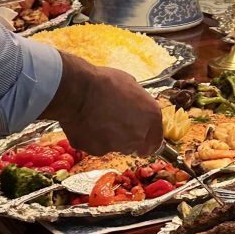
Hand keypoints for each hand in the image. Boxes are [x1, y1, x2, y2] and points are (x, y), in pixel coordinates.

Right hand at [42, 52, 163, 155]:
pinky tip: (86, 123)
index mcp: (151, 117)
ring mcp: (118, 146)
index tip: (141, 136)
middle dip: (128, 137)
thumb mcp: (131, 84)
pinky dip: (92, 139)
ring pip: (116, 147)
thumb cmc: (104, 82)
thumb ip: (138, 101)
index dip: (148, 137)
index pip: (156, 139)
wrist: (78, 90)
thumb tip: (135, 103)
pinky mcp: (97, 150)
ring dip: (110, 138)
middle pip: (137, 145)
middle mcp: (138, 135)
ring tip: (97, 119)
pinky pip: (96, 146)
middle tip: (115, 122)